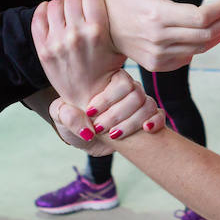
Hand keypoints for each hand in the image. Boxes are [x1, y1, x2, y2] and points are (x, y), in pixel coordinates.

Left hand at [30, 0, 124, 108]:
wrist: (88, 97)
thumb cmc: (106, 70)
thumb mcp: (117, 46)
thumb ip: (111, 23)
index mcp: (98, 31)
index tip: (94, 0)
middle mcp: (76, 35)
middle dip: (78, 0)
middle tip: (80, 8)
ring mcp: (57, 42)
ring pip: (54, 4)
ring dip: (62, 5)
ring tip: (67, 13)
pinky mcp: (43, 50)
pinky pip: (38, 19)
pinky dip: (43, 11)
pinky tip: (50, 13)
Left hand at [49, 70, 164, 153]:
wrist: (84, 137)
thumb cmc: (72, 120)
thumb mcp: (60, 116)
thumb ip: (66, 115)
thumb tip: (85, 122)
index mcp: (107, 81)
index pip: (121, 82)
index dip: (107, 99)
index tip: (90, 113)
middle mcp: (126, 89)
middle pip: (136, 95)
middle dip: (117, 114)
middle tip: (99, 128)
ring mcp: (137, 103)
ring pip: (148, 106)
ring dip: (132, 122)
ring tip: (115, 135)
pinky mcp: (145, 118)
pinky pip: (159, 115)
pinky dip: (156, 122)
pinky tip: (147, 130)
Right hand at [104, 0, 219, 71]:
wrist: (101, 26)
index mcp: (156, 14)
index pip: (201, 16)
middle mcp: (159, 38)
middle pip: (207, 33)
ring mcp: (158, 55)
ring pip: (202, 46)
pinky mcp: (158, 64)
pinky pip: (190, 55)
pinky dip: (204, 43)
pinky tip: (211, 30)